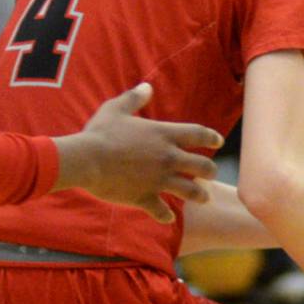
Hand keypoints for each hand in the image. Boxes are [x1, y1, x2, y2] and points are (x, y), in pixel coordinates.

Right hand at [54, 83, 222, 221]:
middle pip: (203, 166)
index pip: (198, 134)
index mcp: (164, 135)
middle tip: (211, 173)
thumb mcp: (115, 109)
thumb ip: (133, 98)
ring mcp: (159, 180)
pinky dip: (166, 215)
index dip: (211, 137)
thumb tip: (147, 87)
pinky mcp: (145, 197)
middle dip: (211, 171)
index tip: (218, 141)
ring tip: (204, 198)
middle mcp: (168, 158)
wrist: (85, 160)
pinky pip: (162, 211)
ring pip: (191, 191)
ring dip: (200, 195)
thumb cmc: (99, 133)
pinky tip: (168, 217)